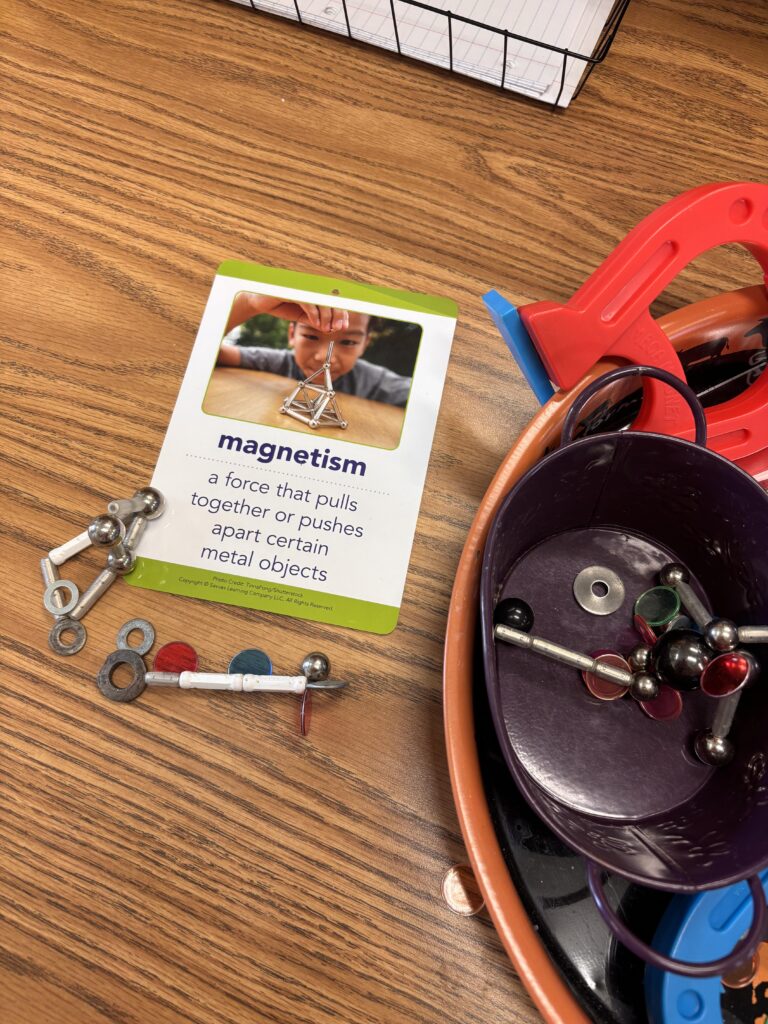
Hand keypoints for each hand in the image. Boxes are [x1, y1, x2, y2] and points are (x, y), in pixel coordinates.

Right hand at [225, 293, 348, 333]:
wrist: (259, 301)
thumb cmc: (282, 305)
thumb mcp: (303, 317)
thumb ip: (316, 320)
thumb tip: (331, 328)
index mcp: (315, 289)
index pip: (333, 299)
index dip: (341, 312)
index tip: (342, 326)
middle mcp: (311, 284)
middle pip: (331, 298)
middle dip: (337, 314)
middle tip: (337, 329)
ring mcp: (302, 285)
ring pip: (321, 299)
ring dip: (327, 316)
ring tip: (326, 329)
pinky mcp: (293, 289)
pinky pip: (308, 301)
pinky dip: (314, 314)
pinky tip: (315, 324)